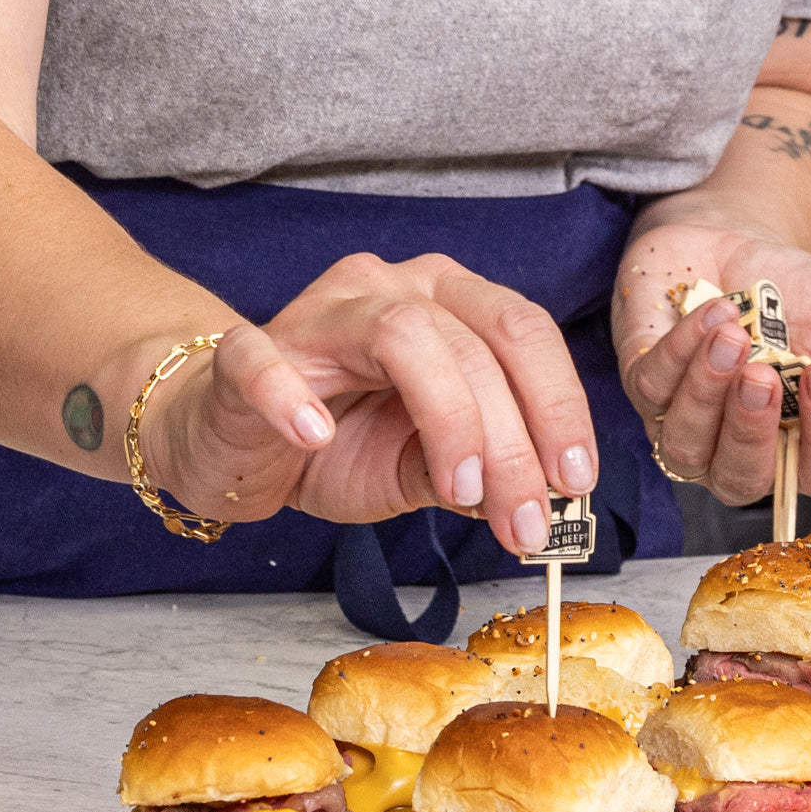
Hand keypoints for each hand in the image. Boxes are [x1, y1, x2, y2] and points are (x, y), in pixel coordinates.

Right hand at [140, 252, 597, 555]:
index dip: (560, 405)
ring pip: (402, 336)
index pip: (523, 333)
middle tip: (524, 522)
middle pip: (477, 341)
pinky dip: (293, 396)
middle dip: (514, 440)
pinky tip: (317, 438)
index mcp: (447, 306)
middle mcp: (392, 289)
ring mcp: (320, 313)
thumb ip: (474, 474)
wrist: (235, 442)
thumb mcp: (419, 468)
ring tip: (460, 491)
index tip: (575, 480)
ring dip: (448, 418)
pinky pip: (264, 360)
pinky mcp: (246, 352)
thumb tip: (540, 498)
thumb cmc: (334, 445)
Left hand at [612, 218, 810, 506]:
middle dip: (750, 430)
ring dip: (707, 393)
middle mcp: (736, 449)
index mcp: (798, 443)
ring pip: (685, 445)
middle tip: (762, 375)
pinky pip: (651, 388)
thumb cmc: (797, 293)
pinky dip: (680, 350)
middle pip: (740, 480)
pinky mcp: (642, 388)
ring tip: (732, 335)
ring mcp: (684, 425)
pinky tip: (714, 312)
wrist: (738, 243)